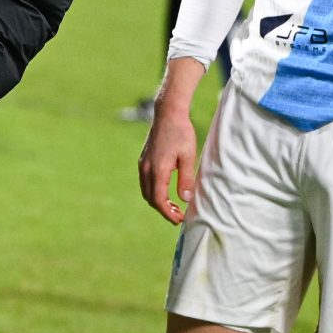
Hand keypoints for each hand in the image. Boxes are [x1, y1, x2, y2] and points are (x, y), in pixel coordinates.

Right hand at [138, 97, 200, 224]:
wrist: (168, 113)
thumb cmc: (181, 132)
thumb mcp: (189, 156)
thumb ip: (186, 179)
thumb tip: (185, 199)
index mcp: (157, 170)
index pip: (159, 201)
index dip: (168, 214)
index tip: (179, 220)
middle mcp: (146, 169)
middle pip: (151, 199)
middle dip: (164, 210)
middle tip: (179, 215)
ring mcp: (143, 164)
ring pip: (146, 191)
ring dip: (158, 201)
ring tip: (174, 205)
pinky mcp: (144, 160)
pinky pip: (146, 182)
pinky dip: (154, 191)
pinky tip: (167, 190)